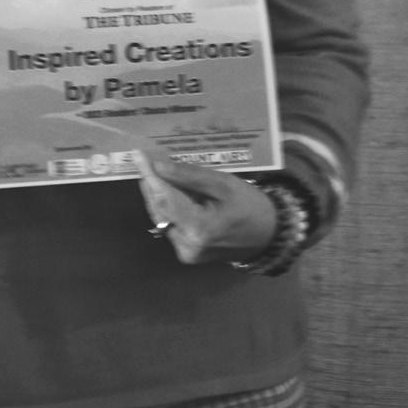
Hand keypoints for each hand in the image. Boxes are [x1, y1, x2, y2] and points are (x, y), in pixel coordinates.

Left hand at [137, 152, 276, 265]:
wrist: (269, 234)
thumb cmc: (250, 205)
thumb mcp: (223, 184)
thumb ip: (190, 176)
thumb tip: (159, 166)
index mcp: (198, 228)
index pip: (164, 198)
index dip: (149, 175)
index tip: (137, 155)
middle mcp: (187, 245)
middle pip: (159, 209)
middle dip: (151, 183)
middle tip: (146, 159)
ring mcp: (186, 252)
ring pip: (162, 217)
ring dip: (159, 194)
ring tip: (158, 170)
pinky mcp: (187, 253)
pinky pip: (171, 224)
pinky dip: (169, 206)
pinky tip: (172, 190)